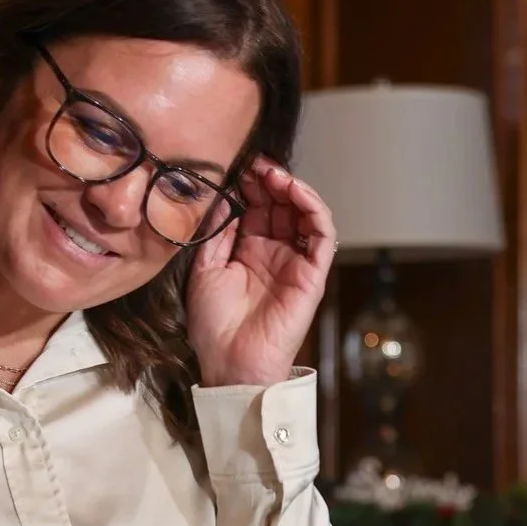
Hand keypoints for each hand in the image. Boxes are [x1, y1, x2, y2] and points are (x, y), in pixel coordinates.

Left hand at [186, 156, 336, 388]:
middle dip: (270, 180)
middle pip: (281, 205)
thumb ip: (216, 232)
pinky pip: (321, 235)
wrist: (231, 361)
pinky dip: (313, 208)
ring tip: (274, 175)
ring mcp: (295, 262)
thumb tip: (222, 197)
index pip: (257, 207)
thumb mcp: (204, 268)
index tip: (238, 166)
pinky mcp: (312, 274)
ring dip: (293, 189)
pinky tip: (295, 192)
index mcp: (249, 251)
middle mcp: (274, 253)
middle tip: (255, 164)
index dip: (251, 185)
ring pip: (304, 214)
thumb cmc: (215, 325)